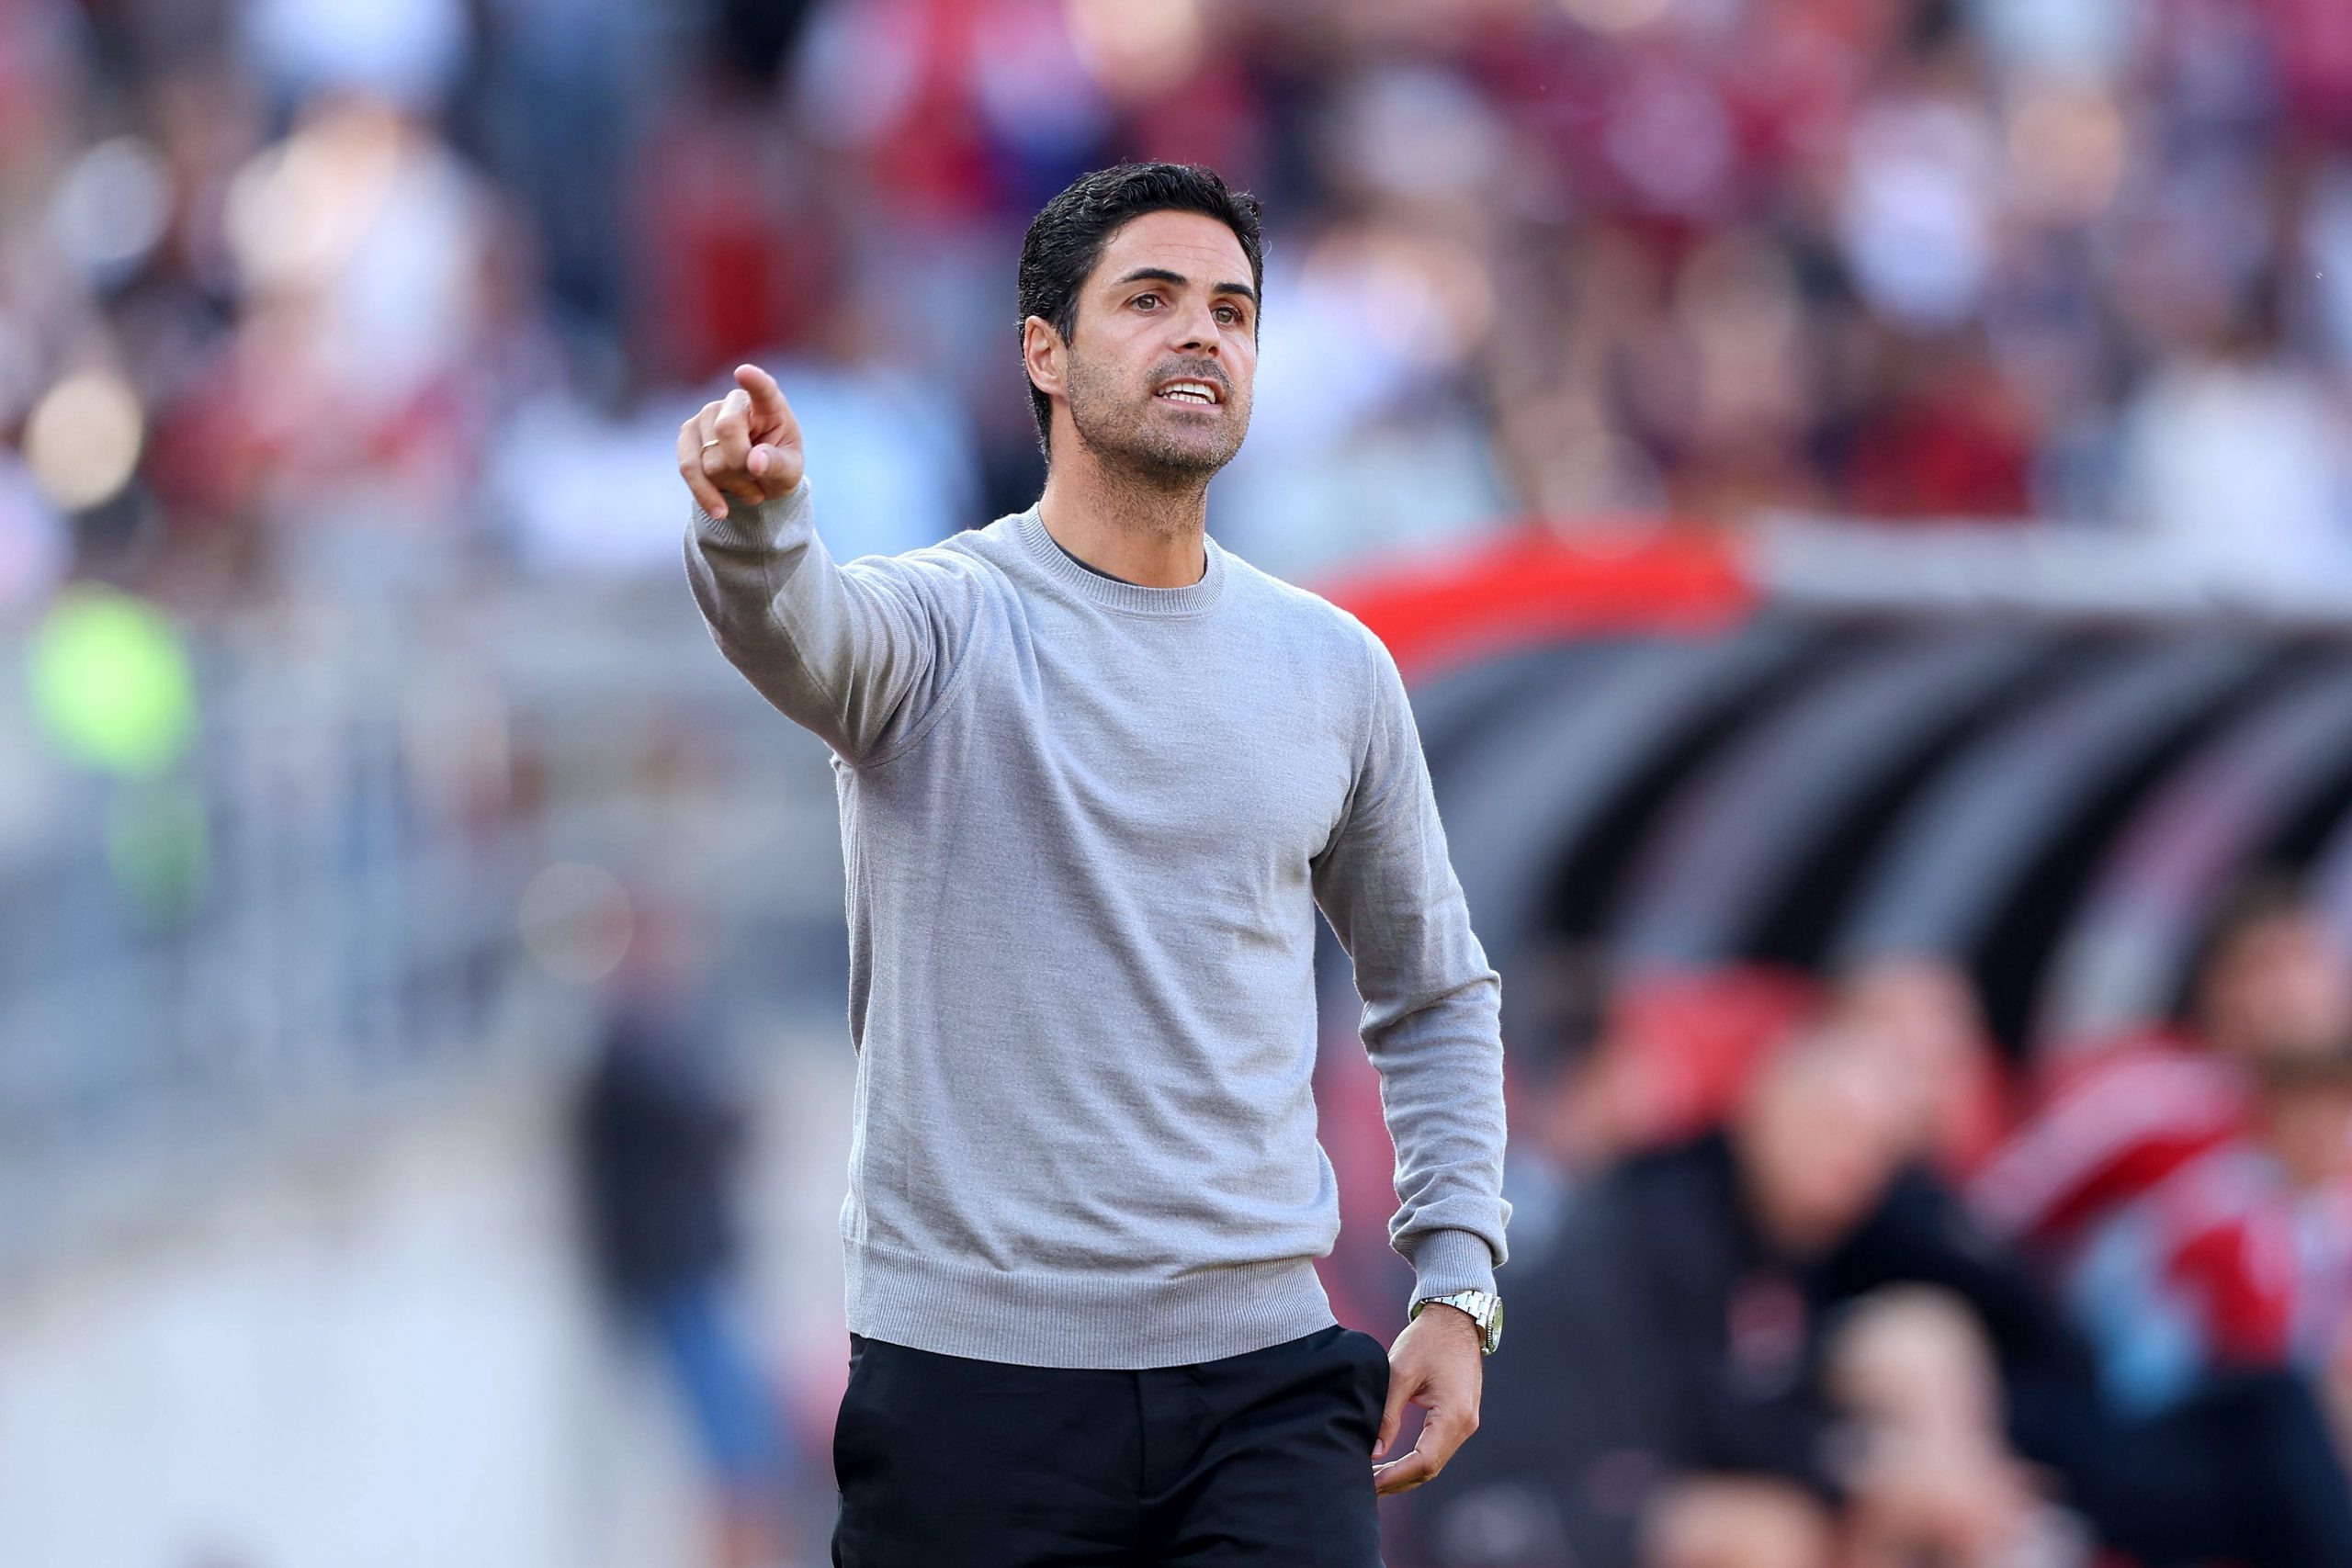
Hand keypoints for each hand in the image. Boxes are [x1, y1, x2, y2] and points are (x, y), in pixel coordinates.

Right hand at [677, 363, 804, 518]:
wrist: (756, 481)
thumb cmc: (778, 467)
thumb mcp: (790, 472)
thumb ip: (778, 465)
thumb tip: (754, 461)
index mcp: (769, 404)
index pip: (763, 389)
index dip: (754, 381)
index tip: (744, 373)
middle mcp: (733, 403)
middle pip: (727, 431)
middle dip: (743, 466)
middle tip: (759, 477)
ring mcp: (706, 416)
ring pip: (709, 459)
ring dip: (731, 484)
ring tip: (749, 487)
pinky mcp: (687, 436)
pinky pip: (688, 469)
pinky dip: (706, 494)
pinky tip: (721, 509)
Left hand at [1372, 1303, 1483, 1495]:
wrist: (1456, 1318)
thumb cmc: (1428, 1339)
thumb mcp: (1400, 1372)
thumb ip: (1387, 1413)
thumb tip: (1374, 1451)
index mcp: (1453, 1414)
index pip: (1423, 1461)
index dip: (1395, 1476)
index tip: (1369, 1482)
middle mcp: (1465, 1424)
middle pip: (1430, 1469)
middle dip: (1398, 1481)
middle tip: (1365, 1487)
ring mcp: (1466, 1422)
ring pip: (1435, 1462)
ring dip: (1407, 1474)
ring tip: (1375, 1480)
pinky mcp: (1461, 1417)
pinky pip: (1438, 1448)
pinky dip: (1416, 1460)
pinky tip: (1394, 1463)